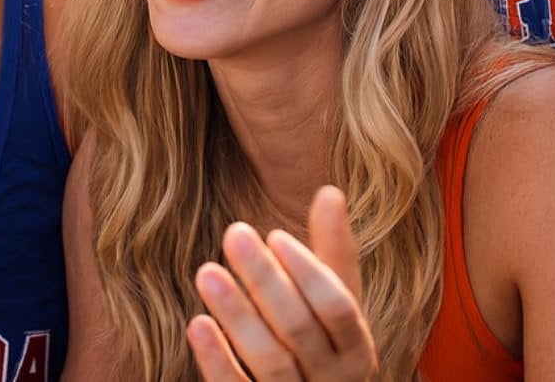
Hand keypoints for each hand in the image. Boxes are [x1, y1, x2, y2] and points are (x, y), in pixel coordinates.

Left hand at [187, 187, 375, 381]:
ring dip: (238, 315)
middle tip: (234, 233)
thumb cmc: (323, 348)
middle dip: (266, 280)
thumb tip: (330, 191)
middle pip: (300, 328)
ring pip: (271, 362)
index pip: (338, 307)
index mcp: (357, 349)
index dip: (308, 270)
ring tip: (206, 271)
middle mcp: (335, 381)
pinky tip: (197, 324)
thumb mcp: (334, 308)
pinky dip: (218, 361)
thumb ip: (332, 255)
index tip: (275, 234)